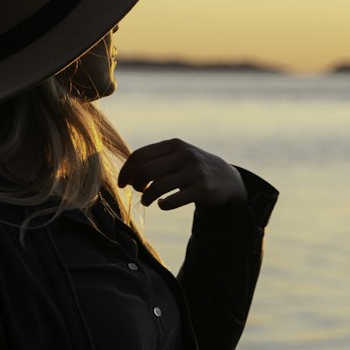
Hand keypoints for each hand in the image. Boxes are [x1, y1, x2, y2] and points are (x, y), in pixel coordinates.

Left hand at [118, 139, 247, 210]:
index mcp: (174, 144)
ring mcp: (194, 172)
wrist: (226, 178)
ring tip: (147, 200)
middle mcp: (184, 155)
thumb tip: (127, 172)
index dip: (126, 171)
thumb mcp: (177, 155)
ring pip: (157, 186)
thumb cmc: (192, 167)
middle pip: (146, 170)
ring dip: (147, 197)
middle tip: (138, 191)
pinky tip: (162, 204)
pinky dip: (163, 205)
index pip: (140, 156)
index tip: (122, 183)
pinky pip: (172, 200)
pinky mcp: (202, 189)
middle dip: (136, 184)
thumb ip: (155, 158)